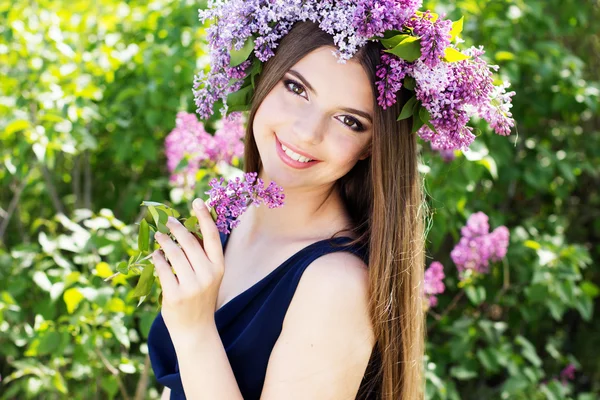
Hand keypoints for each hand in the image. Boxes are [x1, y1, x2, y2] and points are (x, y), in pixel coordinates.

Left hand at [152, 198, 223, 340]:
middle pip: (190, 242)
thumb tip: (185, 230)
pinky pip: (163, 269)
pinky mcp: (175, 296)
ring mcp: (191, 286)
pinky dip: (157, 259)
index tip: (196, 201)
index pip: (213, 237)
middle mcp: (207, 275)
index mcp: (218, 267)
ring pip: (174, 254)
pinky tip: (155, 255)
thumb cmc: (201, 298)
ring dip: (164, 241)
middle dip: (176, 228)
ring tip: (158, 235)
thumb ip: (201, 256)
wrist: (196, 330)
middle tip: (167, 220)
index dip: (204, 217)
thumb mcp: (209, 276)